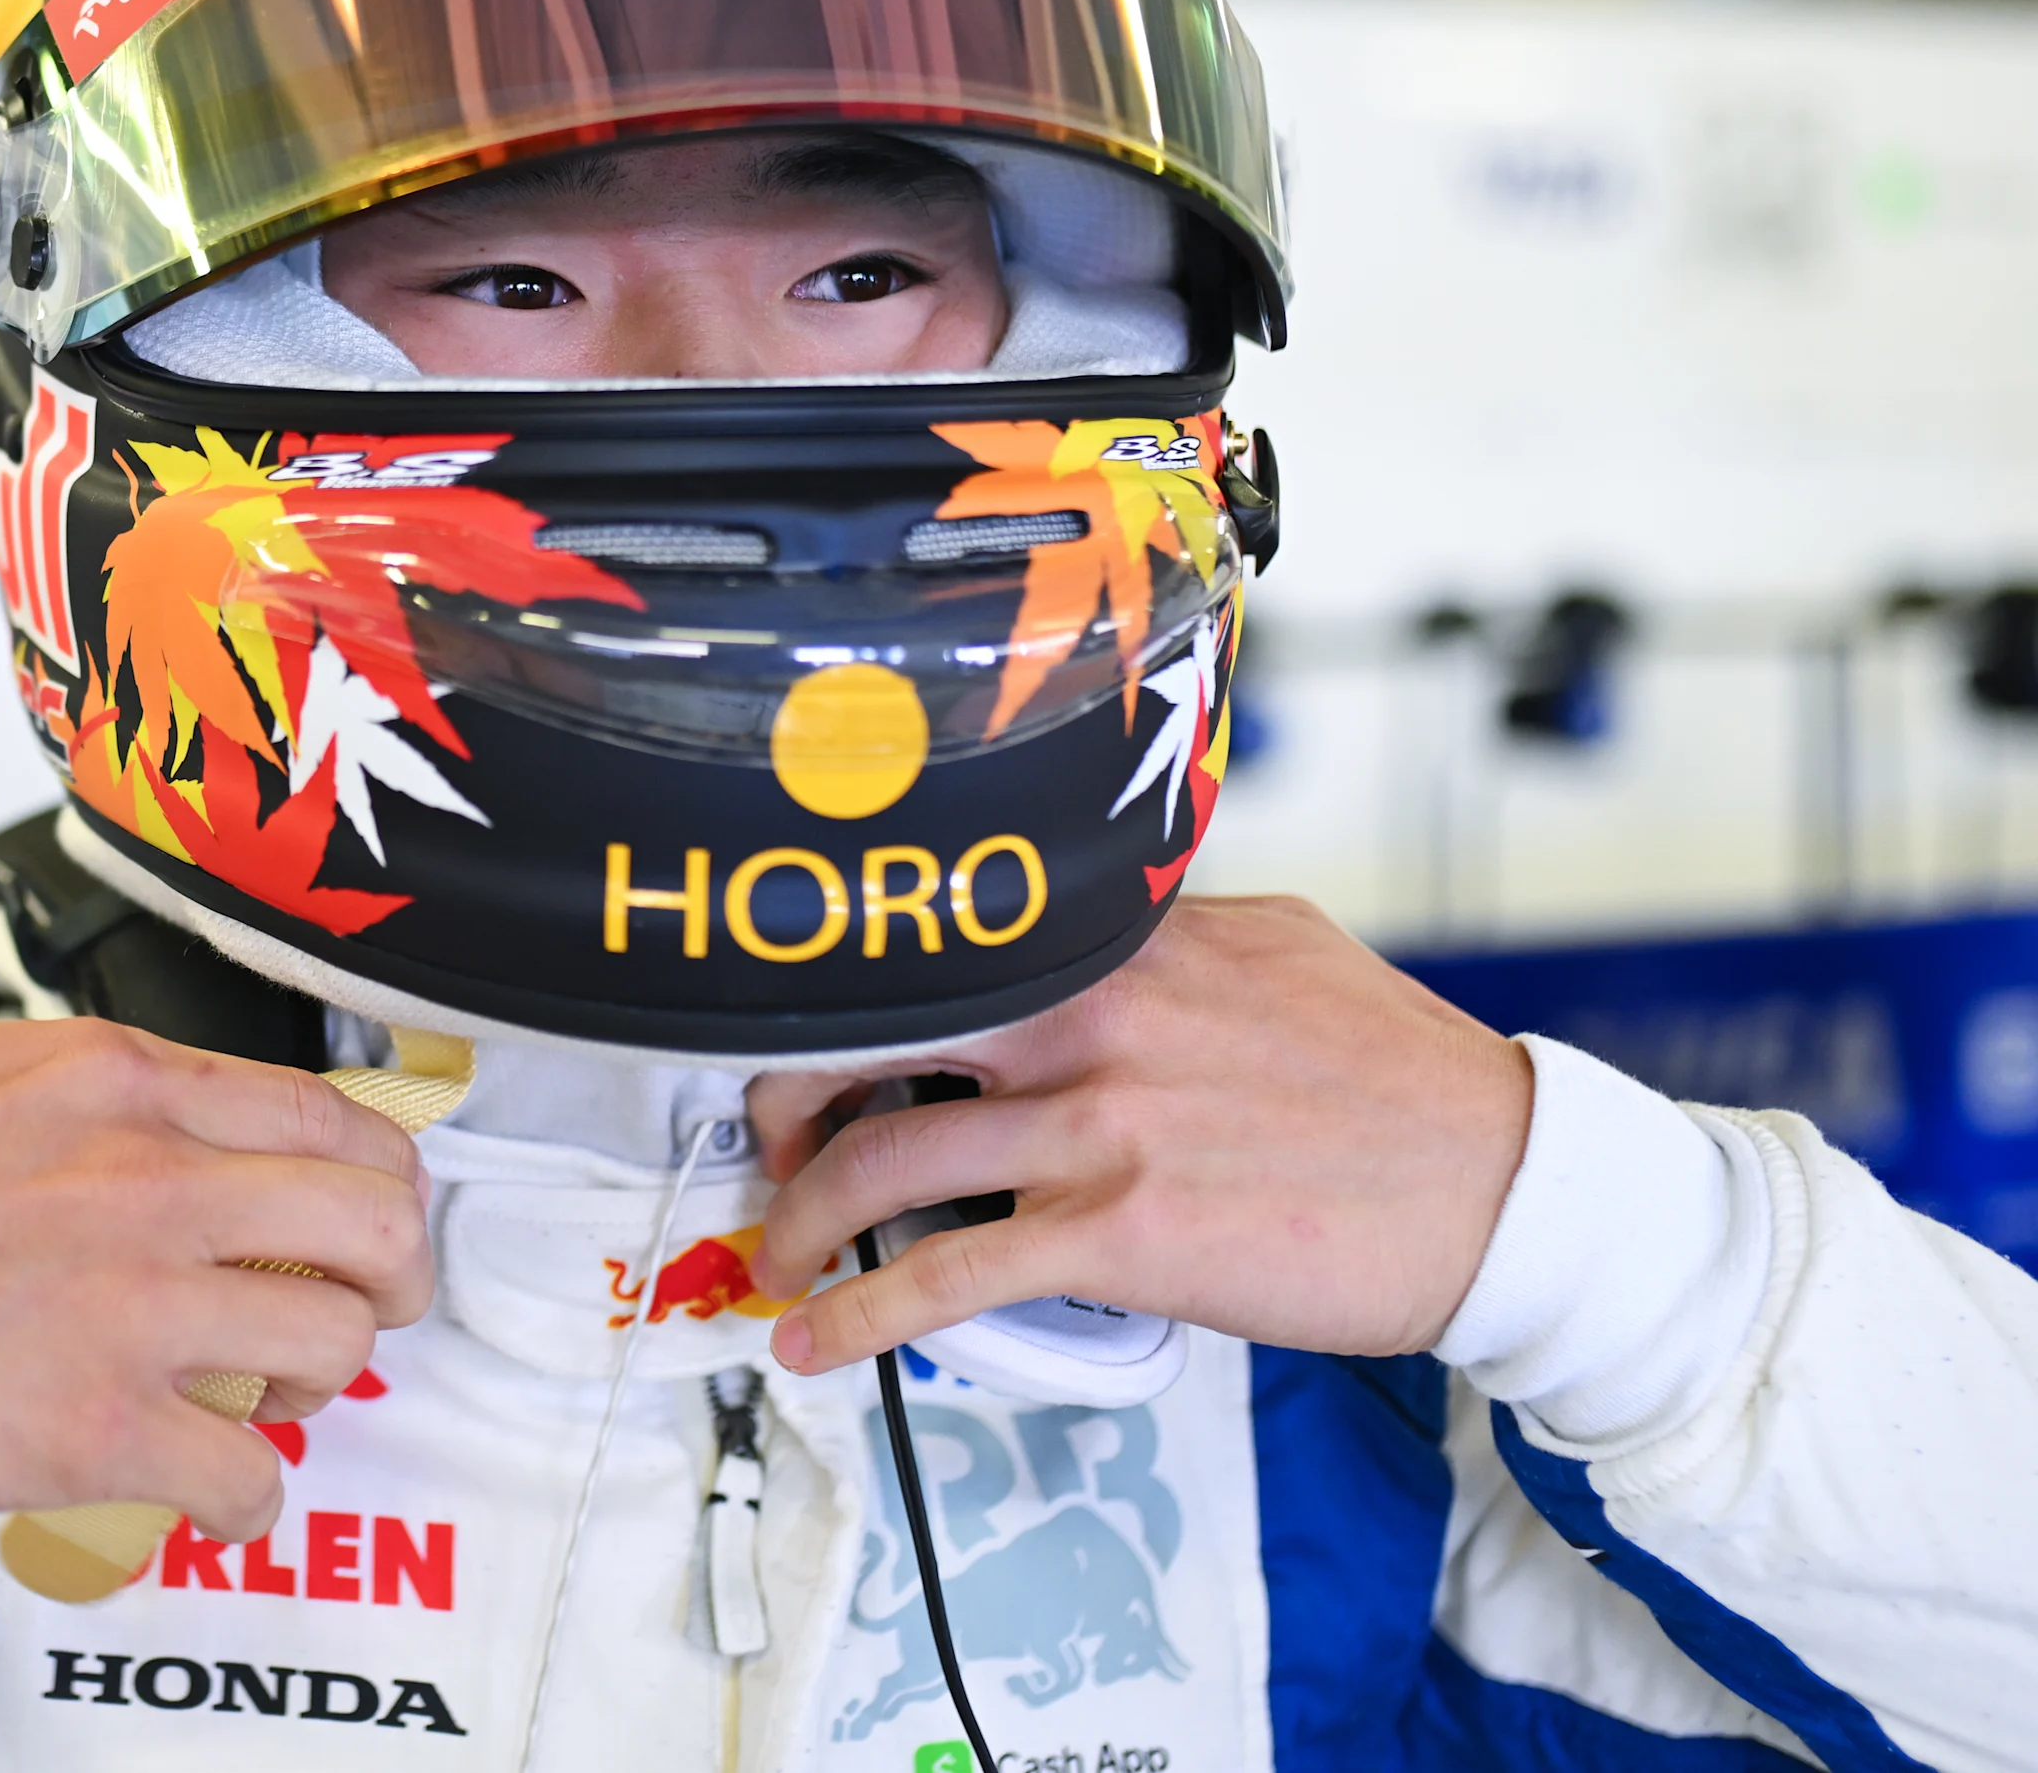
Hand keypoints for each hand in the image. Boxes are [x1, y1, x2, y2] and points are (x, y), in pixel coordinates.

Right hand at [0, 1016, 431, 1544]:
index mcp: (120, 1084)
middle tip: (351, 1310)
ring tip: (257, 1397)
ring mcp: (134, 1305)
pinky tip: (201, 1490)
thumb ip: (95, 1093)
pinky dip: (243, 1499)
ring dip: (316, 1382)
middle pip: (377, 1221)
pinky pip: (250, 1479)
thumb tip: (175, 1125)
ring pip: (338, 1343)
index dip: (372, 1178)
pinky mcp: (97, 1426)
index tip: (358, 1217)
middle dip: (389, 1276)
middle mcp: (152, 1180)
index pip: (332, 1116)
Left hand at [748, 895, 1532, 1375]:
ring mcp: (1102, 1124)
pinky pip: (948, 1278)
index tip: (806, 1028)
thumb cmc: (1399, 1078)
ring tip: (780, 1251)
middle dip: (787, 1091)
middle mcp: (1093, 1014)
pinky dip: (859, 1313)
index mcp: (1121, 939)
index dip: (843, 989)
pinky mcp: (1123, 1235)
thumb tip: (1081, 936)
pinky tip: (817, 1338)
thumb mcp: (1275, 946)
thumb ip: (1160, 937)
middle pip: (870, 1030)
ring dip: (805, 1216)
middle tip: (770, 1140)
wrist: (1504, 1188)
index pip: (936, 940)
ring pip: (888, 1160)